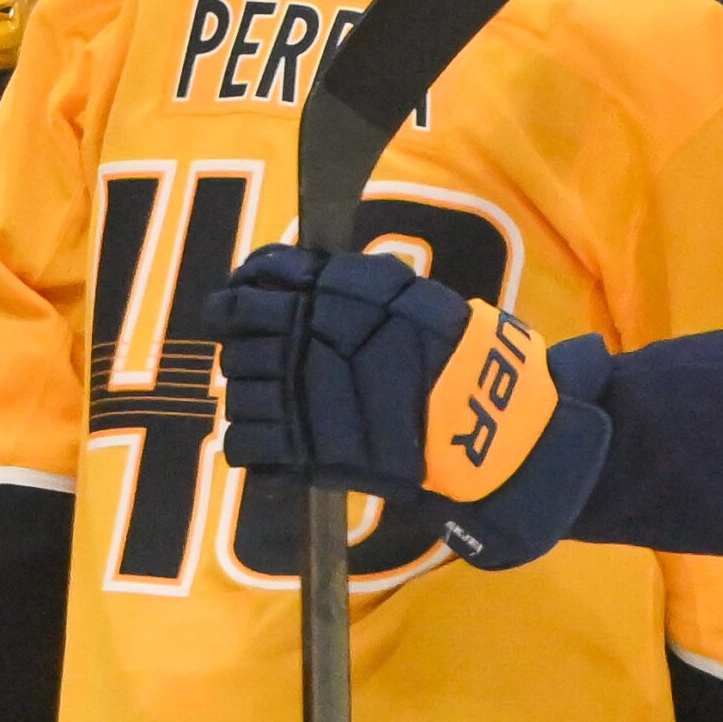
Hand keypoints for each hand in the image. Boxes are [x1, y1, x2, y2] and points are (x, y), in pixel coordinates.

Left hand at [208, 245, 612, 568]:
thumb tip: (281, 271)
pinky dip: (255, 441)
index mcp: (329, 299)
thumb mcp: (410, 294)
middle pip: (238, 340)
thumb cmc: (457, 351)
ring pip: (238, 391)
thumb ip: (348, 280)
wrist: (484, 420)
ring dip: (253, 394)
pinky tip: (280, 439)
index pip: (251, 285)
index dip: (242, 293)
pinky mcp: (301, 450)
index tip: (248, 302)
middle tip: (277, 359)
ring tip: (285, 401)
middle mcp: (302, 343)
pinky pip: (245, 443)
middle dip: (250, 347)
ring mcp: (297, 399)